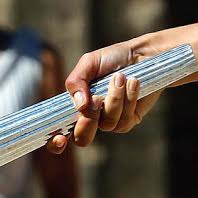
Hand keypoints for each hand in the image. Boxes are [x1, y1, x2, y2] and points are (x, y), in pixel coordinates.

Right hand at [48, 41, 163, 152]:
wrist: (141, 55)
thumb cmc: (111, 59)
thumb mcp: (88, 64)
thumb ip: (76, 82)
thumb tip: (80, 106)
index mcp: (76, 106)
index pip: (59, 133)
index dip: (56, 143)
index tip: (60, 139)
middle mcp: (91, 118)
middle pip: (82, 139)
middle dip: (89, 120)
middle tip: (97, 97)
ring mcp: (111, 121)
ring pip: (108, 124)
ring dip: (114, 99)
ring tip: (120, 77)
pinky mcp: (130, 120)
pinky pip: (124, 120)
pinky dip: (129, 98)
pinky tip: (132, 82)